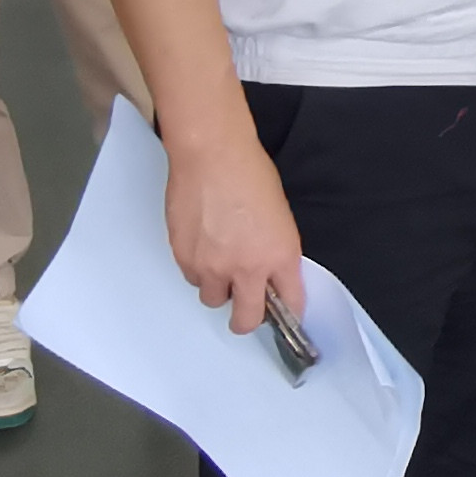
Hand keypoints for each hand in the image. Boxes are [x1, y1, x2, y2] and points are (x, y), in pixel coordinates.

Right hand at [160, 124, 306, 345]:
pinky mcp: (184, 258)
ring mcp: (211, 267)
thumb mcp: (280, 218)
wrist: (212, 155)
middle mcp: (245, 269)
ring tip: (220, 261)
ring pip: (213, 299)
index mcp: (279, 257)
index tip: (286, 312)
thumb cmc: (249, 174)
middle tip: (247, 310)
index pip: (291, 303)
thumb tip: (269, 273)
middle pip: (245, 321)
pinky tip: (204, 244)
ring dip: (219, 288)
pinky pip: (192, 278)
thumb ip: (276, 253)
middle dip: (247, 320)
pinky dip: (198, 269)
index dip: (289, 310)